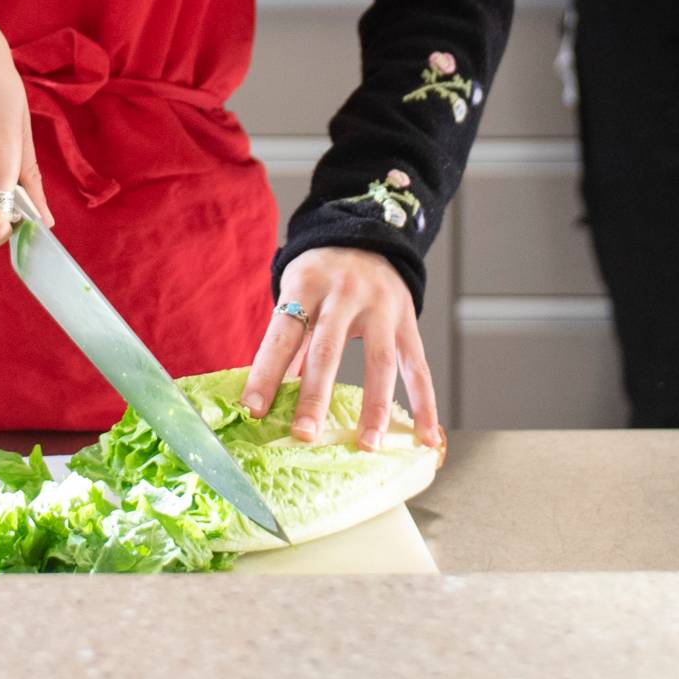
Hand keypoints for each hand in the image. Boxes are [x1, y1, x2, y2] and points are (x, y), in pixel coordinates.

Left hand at [243, 248, 444, 451]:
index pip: (283, 334)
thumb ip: (289, 340)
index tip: (253, 409)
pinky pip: (417, 366)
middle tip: (305, 435)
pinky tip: (425, 436)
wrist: (367, 233)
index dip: (266, 372)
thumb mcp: (298, 293)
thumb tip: (270, 394)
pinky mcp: (407, 320)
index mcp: (307, 287)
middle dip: (315, 395)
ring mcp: (381, 307)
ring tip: (367, 445)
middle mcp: (344, 294)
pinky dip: (425, 404)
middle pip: (328, 349)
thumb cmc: (321, 274)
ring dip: (374, 407)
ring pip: (379, 361)